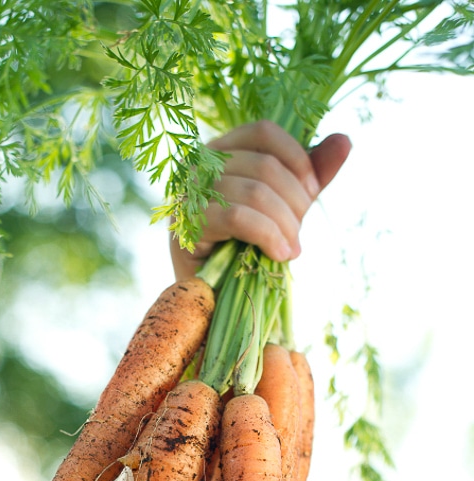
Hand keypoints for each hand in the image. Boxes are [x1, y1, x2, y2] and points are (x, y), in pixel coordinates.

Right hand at [170, 120, 351, 280]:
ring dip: (285, 224)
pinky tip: (279, 254)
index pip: (263, 132)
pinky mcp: (189, 227)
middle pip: (264, 165)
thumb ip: (309, 175)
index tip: (313, 191)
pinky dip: (268, 236)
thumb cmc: (246, 247)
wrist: (216, 294)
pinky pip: (238, 218)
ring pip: (255, 192)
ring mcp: (189, 196)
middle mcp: (199, 166)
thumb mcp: (283, 207)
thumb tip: (344, 140)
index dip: (297, 158)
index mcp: (220, 153)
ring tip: (291, 250)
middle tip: (298, 234)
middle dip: (295, 202)